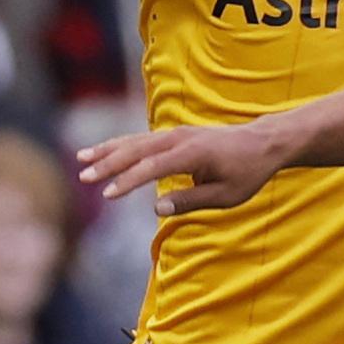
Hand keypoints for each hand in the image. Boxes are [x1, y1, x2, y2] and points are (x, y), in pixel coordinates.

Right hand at [79, 121, 288, 214]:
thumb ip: (191, 201)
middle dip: (108, 163)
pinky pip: (142, 140)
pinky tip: (102, 153)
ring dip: (107, 151)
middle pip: (137, 150)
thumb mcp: (226, 196)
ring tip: (81, 160)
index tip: (108, 195)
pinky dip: (120, 146)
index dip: (128, 181)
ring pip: (135, 141)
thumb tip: (156, 209)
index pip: (153, 167)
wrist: (262, 143)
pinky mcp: (173, 136)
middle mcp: (179, 139)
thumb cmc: (246, 173)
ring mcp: (175, 134)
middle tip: (84, 178)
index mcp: (193, 153)